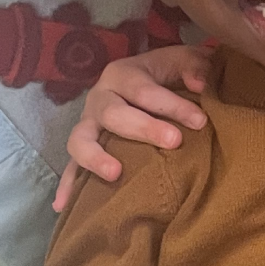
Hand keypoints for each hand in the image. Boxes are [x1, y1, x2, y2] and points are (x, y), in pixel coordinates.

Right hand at [52, 45, 213, 211]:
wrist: (149, 78)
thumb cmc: (168, 72)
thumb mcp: (183, 60)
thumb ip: (195, 66)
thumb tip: (198, 84)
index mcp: (123, 74)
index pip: (145, 91)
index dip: (173, 106)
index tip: (200, 121)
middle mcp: (100, 98)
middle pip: (114, 114)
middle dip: (143, 128)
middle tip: (174, 142)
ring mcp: (88, 124)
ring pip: (80, 139)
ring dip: (95, 157)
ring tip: (115, 174)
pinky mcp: (84, 146)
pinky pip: (70, 166)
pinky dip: (67, 184)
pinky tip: (63, 205)